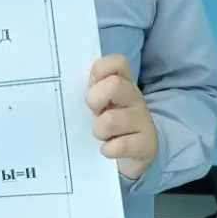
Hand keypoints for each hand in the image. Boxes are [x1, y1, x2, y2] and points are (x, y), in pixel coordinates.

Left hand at [86, 54, 157, 180]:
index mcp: (123, 81)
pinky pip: (120, 146)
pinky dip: (108, 150)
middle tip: (94, 112)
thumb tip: (69, 84)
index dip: (100, 69)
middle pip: (114, 85)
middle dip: (95, 100)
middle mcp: (135, 97)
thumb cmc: (109, 123)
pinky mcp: (147, 144)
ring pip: (110, 120)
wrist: (132, 156)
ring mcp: (143, 120)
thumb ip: (92, 89)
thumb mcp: (100, 102)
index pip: (118, 61)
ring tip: (101, 135)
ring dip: (99, 130)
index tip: (91, 85)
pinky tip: (108, 150)